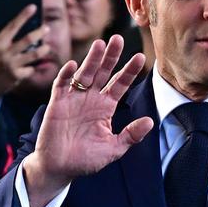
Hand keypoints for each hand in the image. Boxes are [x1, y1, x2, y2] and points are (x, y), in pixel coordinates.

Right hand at [0, 5, 52, 116]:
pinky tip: (31, 66)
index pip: (11, 26)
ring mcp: (10, 65)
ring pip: (34, 55)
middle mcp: (3, 53)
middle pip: (27, 39)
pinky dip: (31, 67)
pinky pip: (30, 69)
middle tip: (46, 27)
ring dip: (43, 50)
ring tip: (47, 47)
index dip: (23, 15)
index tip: (32, 7)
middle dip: (39, 32)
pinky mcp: (16, 77)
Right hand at [23, 36, 150, 206]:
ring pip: (84, 74)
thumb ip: (131, 135)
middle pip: (103, 73)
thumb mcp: (113, 148)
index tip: (141, 57)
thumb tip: (150, 122)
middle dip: (111, 56)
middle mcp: (91, 99)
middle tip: (118, 38)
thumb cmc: (86, 159)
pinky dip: (66, 75)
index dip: (129, 70)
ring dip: (91, 60)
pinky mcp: (57, 104)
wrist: (59, 168)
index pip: (120, 84)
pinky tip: (73, 66)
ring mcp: (74, 99)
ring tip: (100, 44)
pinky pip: (61, 86)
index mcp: (106, 107)